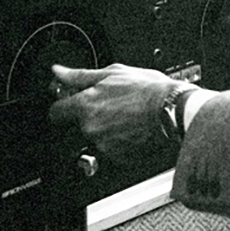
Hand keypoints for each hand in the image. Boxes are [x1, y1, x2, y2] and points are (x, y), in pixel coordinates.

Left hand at [47, 63, 178, 162]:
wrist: (174, 112)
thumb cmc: (149, 90)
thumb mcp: (112, 72)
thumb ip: (79, 75)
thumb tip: (58, 72)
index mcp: (84, 106)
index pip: (55, 113)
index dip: (62, 106)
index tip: (69, 102)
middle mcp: (90, 129)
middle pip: (78, 124)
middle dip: (89, 115)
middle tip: (111, 103)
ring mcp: (105, 146)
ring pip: (96, 136)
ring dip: (106, 127)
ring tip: (126, 114)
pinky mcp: (120, 158)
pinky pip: (112, 148)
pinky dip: (119, 140)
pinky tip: (133, 126)